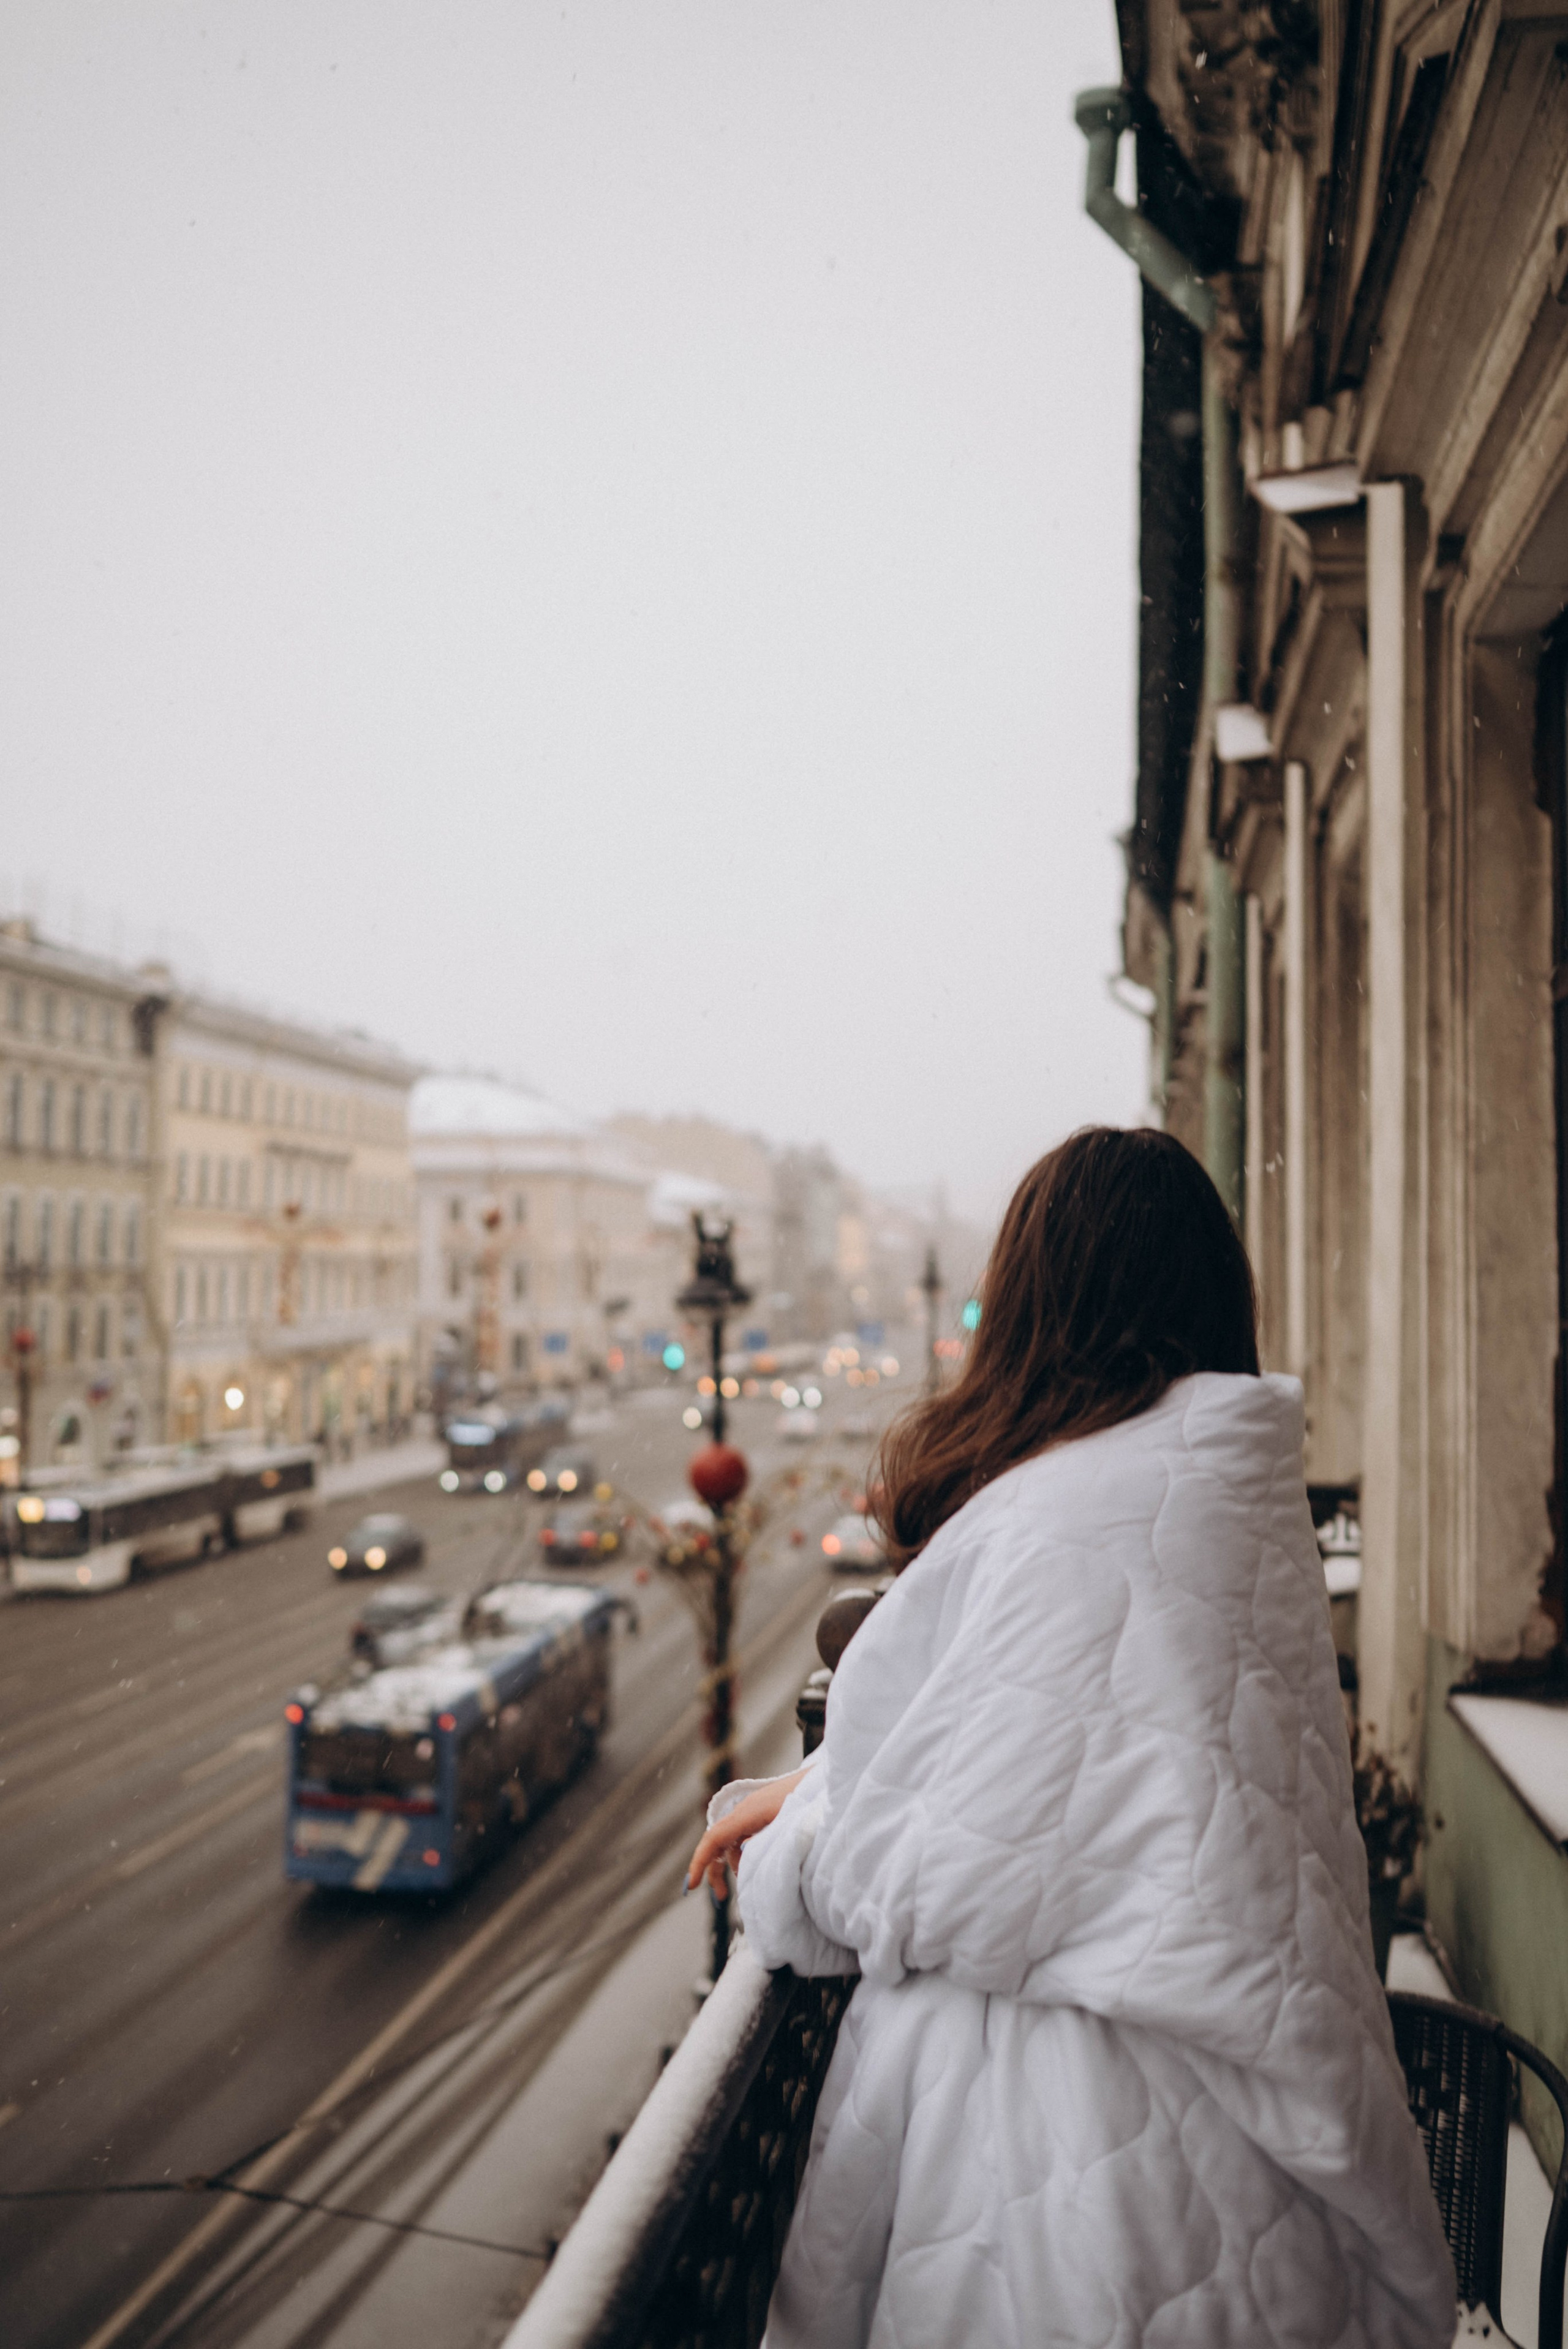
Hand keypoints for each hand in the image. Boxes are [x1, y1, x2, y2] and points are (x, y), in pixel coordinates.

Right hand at [684, 1768, 809, 1897]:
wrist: (829, 1780)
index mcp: (748, 1812)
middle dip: (716, 1870)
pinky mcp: (766, 1812)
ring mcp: (756, 1810)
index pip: (714, 1838)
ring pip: (734, 1840)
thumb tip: (743, 1863)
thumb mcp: (787, 1828)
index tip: (690, 1886)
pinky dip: (747, 1853)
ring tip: (750, 1883)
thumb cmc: (812, 1799)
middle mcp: (747, 1809)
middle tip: (722, 1897)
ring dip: (735, 1863)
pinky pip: (746, 1835)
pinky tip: (759, 1864)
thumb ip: (763, 1846)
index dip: (699, 1862)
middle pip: (720, 1842)